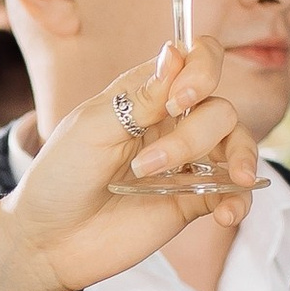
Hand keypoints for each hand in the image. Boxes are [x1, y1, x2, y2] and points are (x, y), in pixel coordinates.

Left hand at [2, 39, 259, 290]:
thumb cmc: (61, 175)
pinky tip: (226, 214)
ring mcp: (187, 163)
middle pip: (220, 108)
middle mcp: (173, 123)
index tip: (179, 100)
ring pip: (237, 145)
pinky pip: (234, 193)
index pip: (199, 60)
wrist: (49, 239)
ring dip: (233, 160)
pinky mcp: (193, 201)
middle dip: (193, 136)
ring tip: (208, 185)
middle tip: (146, 166)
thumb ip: (140, 96)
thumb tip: (176, 52)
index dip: (203, 70)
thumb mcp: (93, 127)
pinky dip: (240, 200)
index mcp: (146, 94)